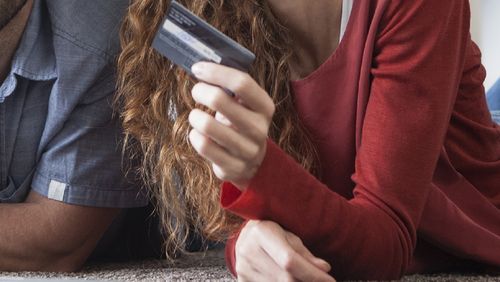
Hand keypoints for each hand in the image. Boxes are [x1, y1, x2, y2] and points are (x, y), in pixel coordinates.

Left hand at [188, 62, 274, 189]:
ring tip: (196, 116)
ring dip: (194, 116)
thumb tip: (201, 65)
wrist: (252, 161)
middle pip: (220, 99)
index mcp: (265, 107)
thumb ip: (229, 86)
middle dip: (200, 91)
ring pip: (207, 125)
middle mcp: (259, 128)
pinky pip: (203, 145)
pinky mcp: (233, 166)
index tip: (198, 68)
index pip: (242, 82)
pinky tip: (197, 134)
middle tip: (196, 91)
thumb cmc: (240, 123)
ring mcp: (247, 150)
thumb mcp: (244, 104)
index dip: (216, 72)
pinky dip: (194, 136)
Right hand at [235, 220, 335, 281]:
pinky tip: (293, 280)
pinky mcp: (242, 281)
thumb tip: (325, 268)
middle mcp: (248, 251)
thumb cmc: (272, 233)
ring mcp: (243, 268)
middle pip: (285, 278)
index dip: (312, 274)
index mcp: (261, 233)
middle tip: (322, 281)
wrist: (245, 237)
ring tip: (307, 278)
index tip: (330, 280)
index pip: (289, 260)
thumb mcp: (289, 235)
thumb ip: (305, 253)